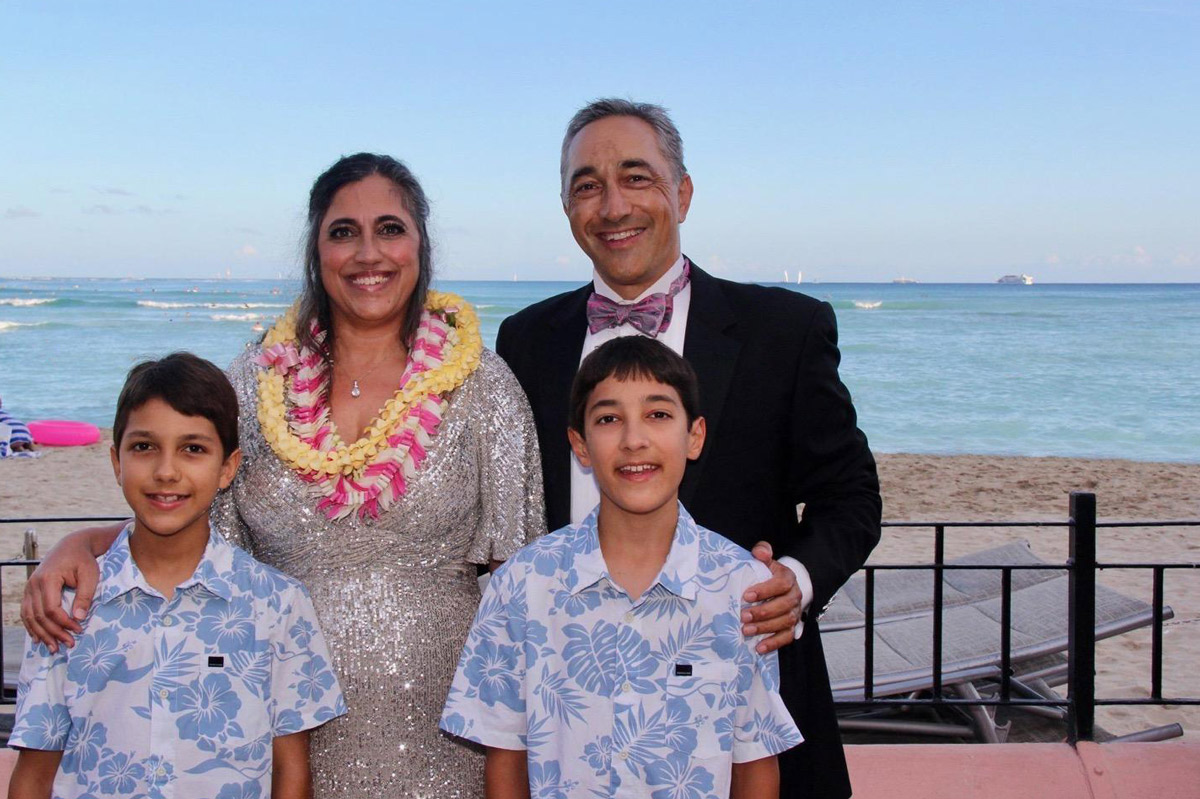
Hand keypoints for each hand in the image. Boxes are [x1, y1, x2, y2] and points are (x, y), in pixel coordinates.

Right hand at [21, 536, 101, 652]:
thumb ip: (84, 595)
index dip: (64, 623)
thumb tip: (79, 617)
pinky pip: (26, 612)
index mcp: (48, 579)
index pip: (51, 608)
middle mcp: (33, 584)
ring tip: (53, 648)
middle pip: (39, 616)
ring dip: (41, 634)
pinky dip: (32, 627)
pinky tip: (39, 638)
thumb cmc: (83, 560)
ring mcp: (29, 587)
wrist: (71, 546)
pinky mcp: (30, 591)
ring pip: (30, 616)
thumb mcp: (90, 575)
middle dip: (54, 633)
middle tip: (68, 644)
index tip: (78, 630)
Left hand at [742, 541, 801, 653]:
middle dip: (762, 612)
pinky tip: (759, 647)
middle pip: (783, 606)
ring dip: (765, 628)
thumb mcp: (766, 560)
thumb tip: (759, 552)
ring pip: (785, 622)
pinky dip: (774, 643)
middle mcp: (795, 596)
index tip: (746, 595)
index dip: (765, 590)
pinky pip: (787, 637)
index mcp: (788, 578)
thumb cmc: (769, 574)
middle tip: (743, 616)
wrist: (783, 587)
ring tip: (746, 630)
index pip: (781, 584)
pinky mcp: (792, 627)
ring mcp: (795, 613)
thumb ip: (762, 552)